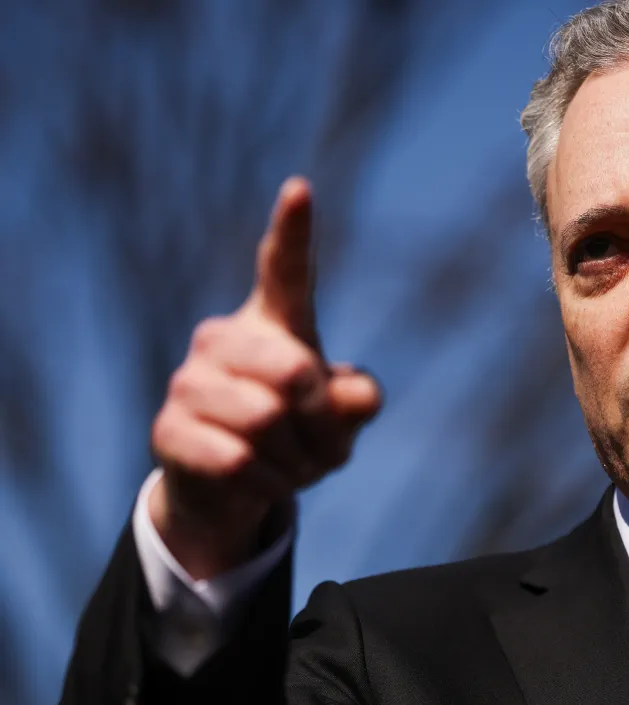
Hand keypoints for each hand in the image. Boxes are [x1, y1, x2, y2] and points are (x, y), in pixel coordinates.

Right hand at [149, 178, 380, 579]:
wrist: (236, 489)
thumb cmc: (299, 435)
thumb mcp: (342, 420)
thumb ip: (358, 401)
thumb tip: (353, 398)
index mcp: (275, 321)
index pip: (286, 268)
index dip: (294, 230)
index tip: (300, 189)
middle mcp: (224, 337)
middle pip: (293, 375)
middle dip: (319, 423)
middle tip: (317, 443)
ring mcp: (189, 380)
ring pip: (264, 422)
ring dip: (295, 460)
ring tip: (288, 464)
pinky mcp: (168, 428)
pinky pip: (238, 461)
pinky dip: (268, 484)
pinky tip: (259, 480)